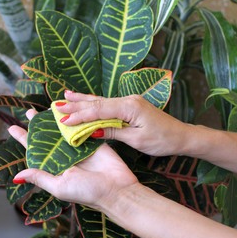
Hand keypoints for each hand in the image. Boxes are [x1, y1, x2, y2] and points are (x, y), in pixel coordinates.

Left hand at [8, 109, 137, 210]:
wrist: (116, 189)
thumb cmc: (87, 192)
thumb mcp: (59, 187)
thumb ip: (40, 178)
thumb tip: (17, 176)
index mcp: (55, 167)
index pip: (35, 151)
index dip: (24, 139)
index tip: (12, 128)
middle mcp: (65, 156)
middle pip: (48, 137)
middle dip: (38, 125)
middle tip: (30, 112)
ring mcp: (79, 147)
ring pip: (63, 130)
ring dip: (54, 119)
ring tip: (44, 108)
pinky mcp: (92, 140)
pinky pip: (81, 127)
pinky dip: (74, 118)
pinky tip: (66, 110)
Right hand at [55, 91, 191, 155]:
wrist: (180, 135)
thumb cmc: (162, 139)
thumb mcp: (137, 139)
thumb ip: (114, 131)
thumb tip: (92, 130)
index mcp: (129, 106)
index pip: (99, 110)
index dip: (80, 116)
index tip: (63, 121)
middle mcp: (128, 100)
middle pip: (97, 103)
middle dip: (76, 106)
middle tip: (56, 107)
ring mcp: (129, 101)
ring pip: (100, 101)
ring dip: (82, 101)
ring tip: (64, 97)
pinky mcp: (129, 106)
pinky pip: (107, 104)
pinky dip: (94, 103)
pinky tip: (85, 99)